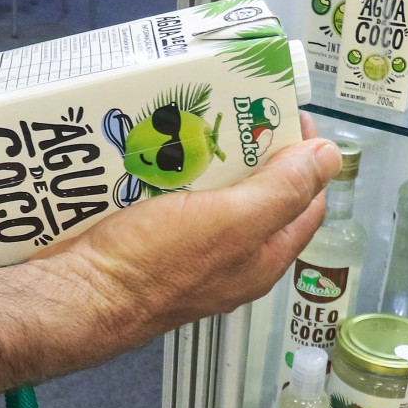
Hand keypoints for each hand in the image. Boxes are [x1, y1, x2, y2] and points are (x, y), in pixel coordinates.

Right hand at [47, 120, 340, 348]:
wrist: (78, 295)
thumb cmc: (152, 268)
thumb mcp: (232, 221)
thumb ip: (284, 190)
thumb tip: (329, 158)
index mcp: (263, 256)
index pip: (305, 199)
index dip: (306, 156)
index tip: (287, 115)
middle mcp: (232, 256)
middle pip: (259, 192)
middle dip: (253, 149)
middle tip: (236, 112)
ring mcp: (191, 248)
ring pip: (213, 191)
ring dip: (208, 156)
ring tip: (196, 123)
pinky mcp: (153, 238)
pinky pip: (173, 196)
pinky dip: (171, 168)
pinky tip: (159, 150)